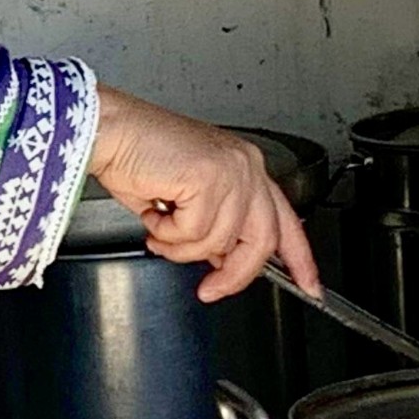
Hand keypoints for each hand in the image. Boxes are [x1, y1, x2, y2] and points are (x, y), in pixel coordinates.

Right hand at [88, 85, 321, 303]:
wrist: (108, 129)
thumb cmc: (137, 157)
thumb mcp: (187, 200)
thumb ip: (216, 226)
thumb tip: (224, 259)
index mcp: (245, 167)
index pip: (286, 219)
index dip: (300, 258)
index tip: (310, 285)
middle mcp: (245, 165)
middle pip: (263, 240)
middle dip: (234, 274)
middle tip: (209, 289)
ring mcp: (231, 169)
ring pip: (219, 241)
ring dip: (181, 247)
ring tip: (158, 226)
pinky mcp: (210, 177)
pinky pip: (194, 232)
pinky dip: (166, 233)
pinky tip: (153, 211)